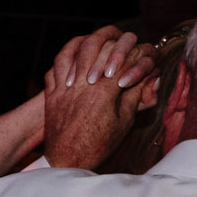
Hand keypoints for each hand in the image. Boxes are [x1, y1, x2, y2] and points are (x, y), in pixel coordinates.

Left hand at [42, 28, 157, 170]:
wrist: (66, 162)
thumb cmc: (99, 144)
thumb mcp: (125, 121)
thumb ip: (134, 95)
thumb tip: (144, 77)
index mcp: (105, 91)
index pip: (122, 58)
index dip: (133, 54)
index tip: (138, 56)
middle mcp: (83, 84)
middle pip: (97, 45)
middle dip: (110, 37)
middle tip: (117, 35)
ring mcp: (64, 88)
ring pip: (72, 51)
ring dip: (85, 41)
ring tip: (95, 37)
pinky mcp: (51, 95)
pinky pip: (55, 66)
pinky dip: (65, 55)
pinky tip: (73, 52)